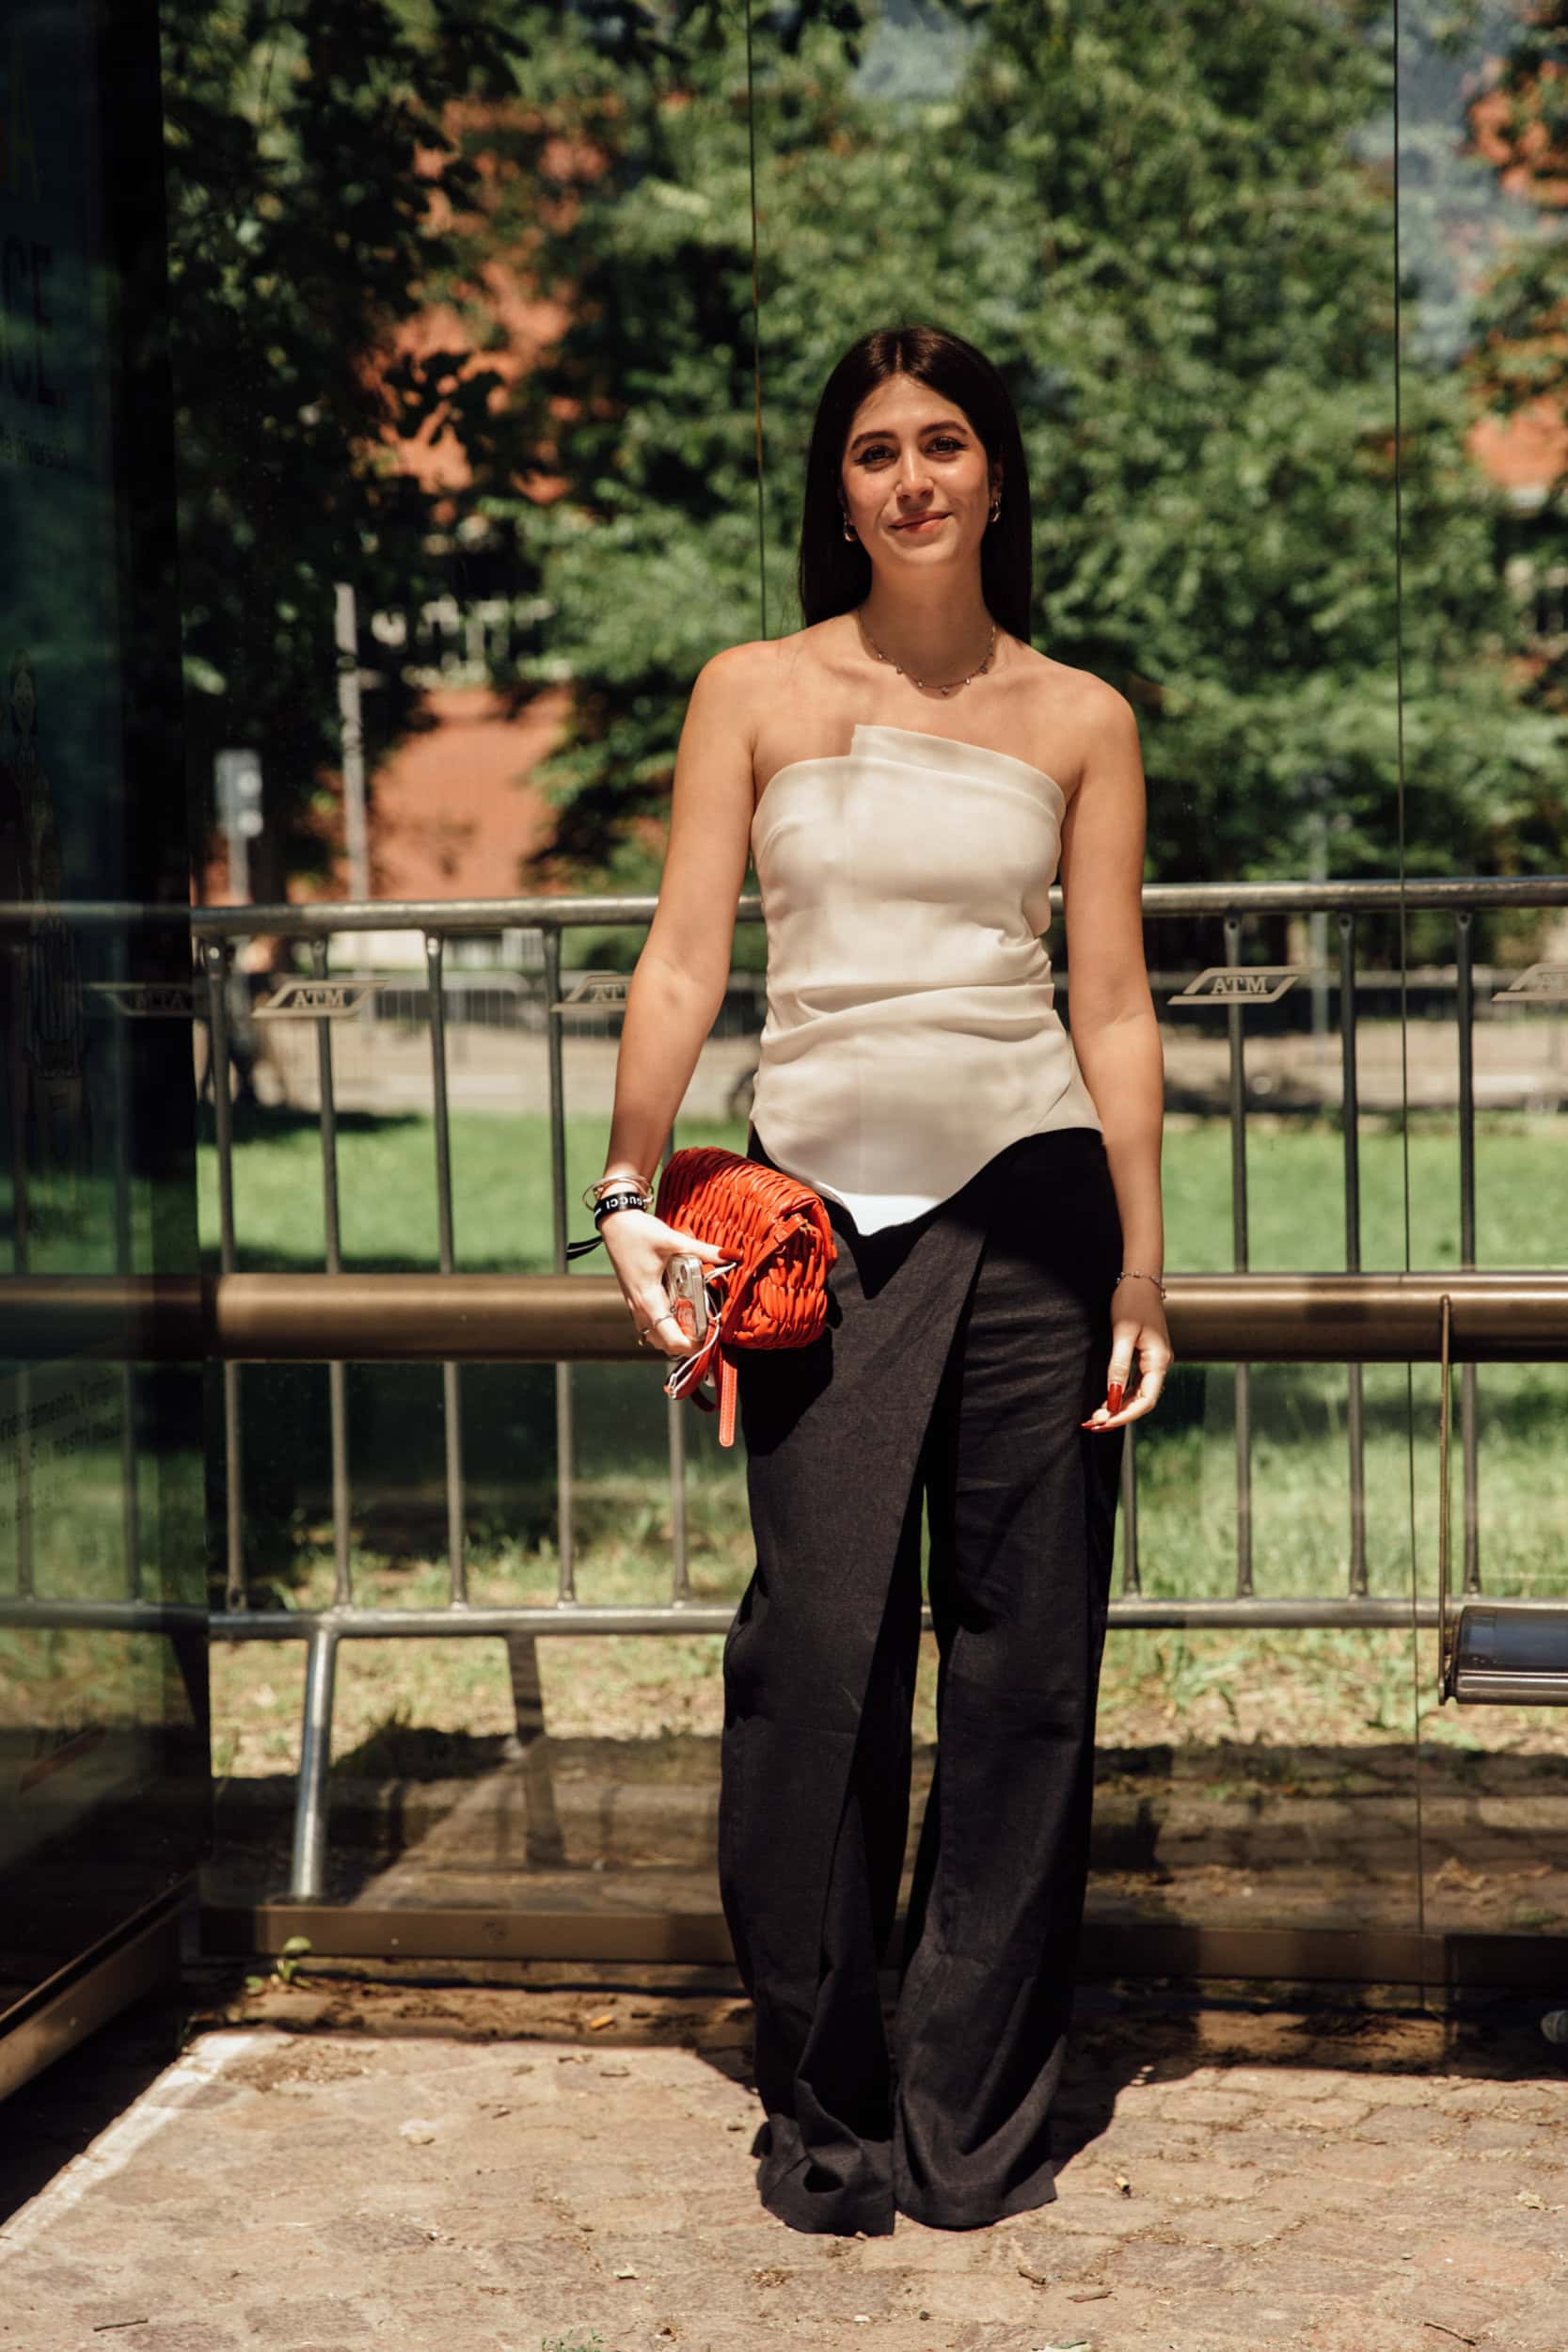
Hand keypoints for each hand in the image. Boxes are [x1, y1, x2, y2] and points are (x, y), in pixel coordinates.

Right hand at [598, 1208, 728, 1359]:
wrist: (614, 1221)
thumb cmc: (638, 1231)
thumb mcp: (674, 1240)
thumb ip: (705, 1251)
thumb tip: (733, 1255)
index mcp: (649, 1299)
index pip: (670, 1338)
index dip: (691, 1345)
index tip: (710, 1336)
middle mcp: (639, 1307)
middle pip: (663, 1343)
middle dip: (685, 1343)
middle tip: (707, 1331)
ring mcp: (634, 1304)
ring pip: (654, 1335)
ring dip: (674, 1336)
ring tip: (695, 1322)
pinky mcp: (634, 1298)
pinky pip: (649, 1323)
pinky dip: (665, 1325)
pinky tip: (680, 1309)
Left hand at [1082, 1274, 1173, 1430]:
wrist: (1140, 1280)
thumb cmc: (1131, 1302)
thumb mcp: (1122, 1333)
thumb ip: (1119, 1365)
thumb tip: (1114, 1396)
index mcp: (1159, 1360)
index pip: (1145, 1401)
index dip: (1125, 1415)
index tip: (1103, 1422)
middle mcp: (1161, 1364)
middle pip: (1142, 1401)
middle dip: (1119, 1415)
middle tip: (1093, 1425)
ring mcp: (1155, 1362)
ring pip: (1139, 1394)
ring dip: (1119, 1408)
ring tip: (1096, 1418)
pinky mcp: (1147, 1357)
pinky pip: (1136, 1384)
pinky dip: (1122, 1395)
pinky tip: (1107, 1401)